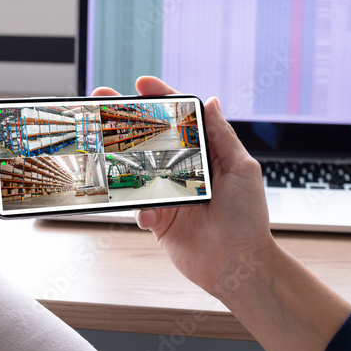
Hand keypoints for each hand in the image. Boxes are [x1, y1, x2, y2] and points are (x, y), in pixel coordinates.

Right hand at [93, 77, 276, 299]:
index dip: (161, 99)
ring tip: (103, 150)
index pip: (180, 120)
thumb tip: (211, 101)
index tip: (142, 84)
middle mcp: (184, 171)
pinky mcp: (159, 220)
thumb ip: (223, 135)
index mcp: (206, 154)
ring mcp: (169, 194)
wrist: (238, 266)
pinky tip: (151, 213)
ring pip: (137, 171)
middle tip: (101, 102)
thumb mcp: (242, 169)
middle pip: (150, 139)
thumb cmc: (248, 218)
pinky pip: (138, 208)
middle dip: (125, 121)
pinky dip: (140, 209)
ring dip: (120, 161)